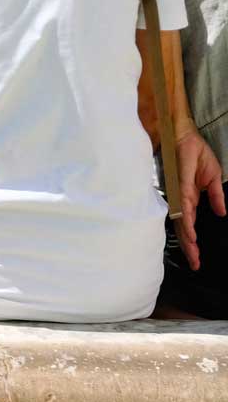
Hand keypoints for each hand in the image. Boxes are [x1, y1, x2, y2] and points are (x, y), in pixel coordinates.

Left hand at [174, 130, 226, 270]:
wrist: (184, 136)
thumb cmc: (194, 154)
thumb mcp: (212, 178)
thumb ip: (215, 197)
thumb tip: (221, 213)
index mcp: (188, 199)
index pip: (190, 225)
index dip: (192, 242)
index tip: (196, 259)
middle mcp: (181, 199)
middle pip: (185, 228)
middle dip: (190, 247)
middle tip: (195, 264)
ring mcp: (179, 193)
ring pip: (183, 220)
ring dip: (188, 237)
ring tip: (193, 253)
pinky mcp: (180, 184)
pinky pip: (184, 204)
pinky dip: (187, 218)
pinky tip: (190, 230)